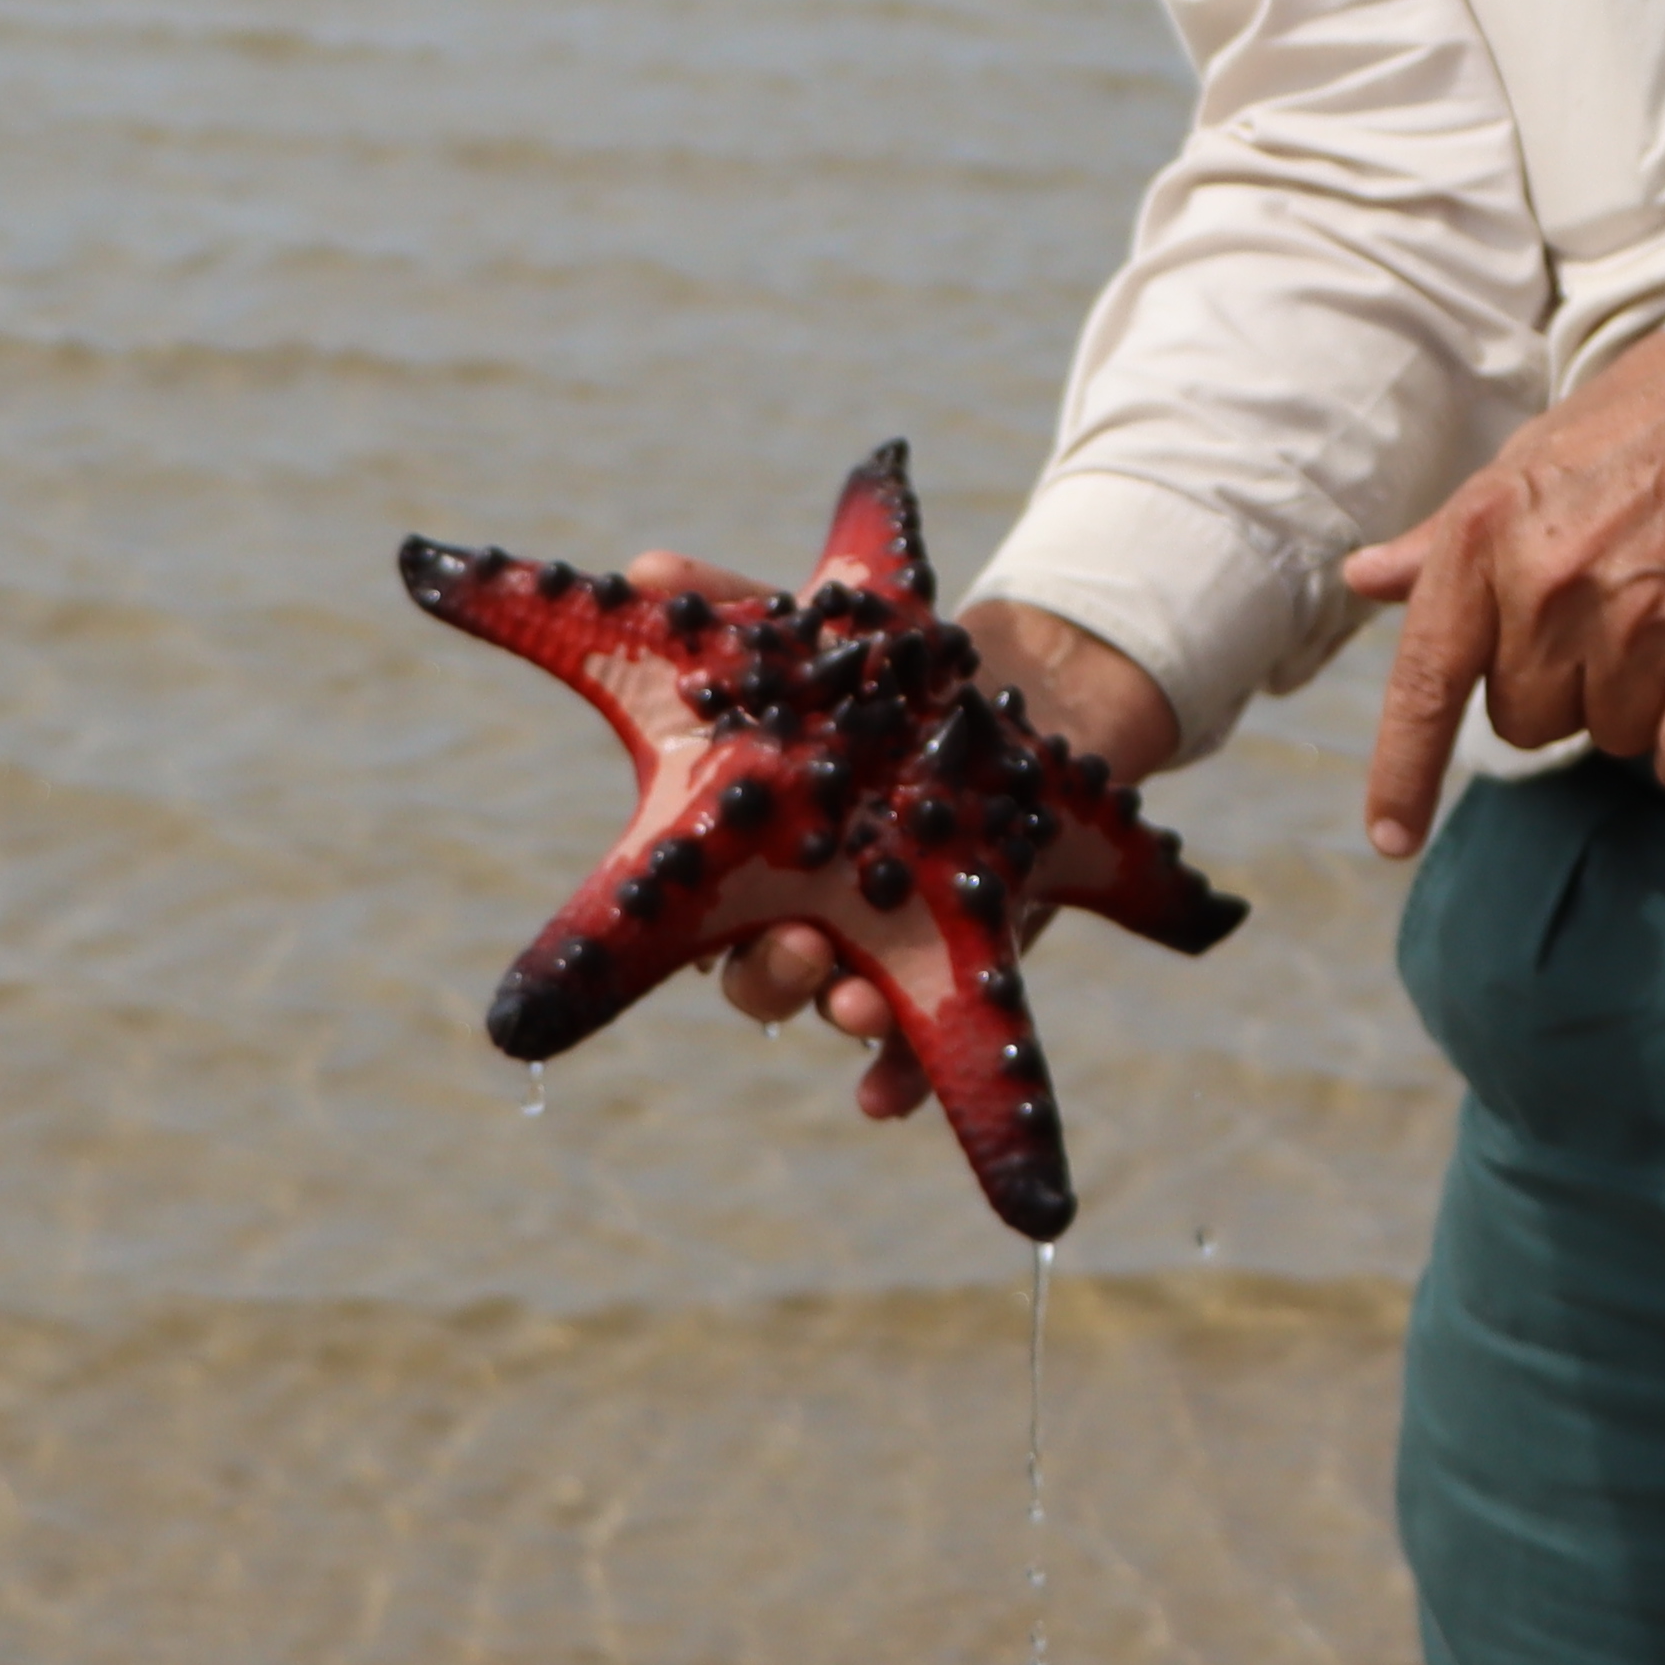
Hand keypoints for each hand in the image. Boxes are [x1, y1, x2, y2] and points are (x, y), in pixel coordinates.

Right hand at [683, 578, 1178, 1122]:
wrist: (1014, 693)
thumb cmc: (881, 673)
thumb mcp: (811, 632)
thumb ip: (730, 603)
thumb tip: (651, 564)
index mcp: (753, 845)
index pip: (696, 901)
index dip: (674, 928)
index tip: (698, 922)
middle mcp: (807, 908)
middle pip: (760, 972)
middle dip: (772, 974)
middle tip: (800, 948)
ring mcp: (883, 944)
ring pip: (840, 1006)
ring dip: (840, 1017)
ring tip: (855, 1008)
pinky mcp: (959, 962)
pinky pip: (923, 1042)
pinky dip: (902, 1077)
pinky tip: (882, 1101)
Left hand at [1339, 245, 1664, 855]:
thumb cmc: (1655, 415)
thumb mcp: (1527, 460)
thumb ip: (1444, 540)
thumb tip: (1366, 578)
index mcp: (1484, 535)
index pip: (1423, 682)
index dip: (1402, 771)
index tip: (1393, 837)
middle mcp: (1546, 587)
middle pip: (1523, 724)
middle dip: (1562, 686)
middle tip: (1614, 602)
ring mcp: (1634, 623)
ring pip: (1608, 738)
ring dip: (1639, 699)